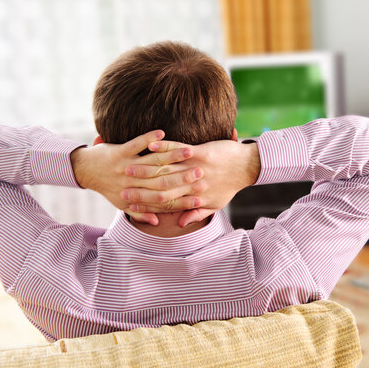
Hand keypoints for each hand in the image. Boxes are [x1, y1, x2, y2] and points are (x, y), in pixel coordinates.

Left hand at [70, 130, 204, 224]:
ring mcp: (125, 167)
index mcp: (137, 197)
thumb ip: (141, 213)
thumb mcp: (122, 205)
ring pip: (153, 162)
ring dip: (172, 156)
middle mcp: (133, 183)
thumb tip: (157, 221)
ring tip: (189, 152)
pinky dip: (148, 139)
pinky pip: (135, 144)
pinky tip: (162, 133)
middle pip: (162, 181)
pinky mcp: (118, 152)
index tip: (199, 198)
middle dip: (183, 177)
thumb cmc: (107, 188)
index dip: (182, 200)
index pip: (164, 200)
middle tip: (201, 173)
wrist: (85, 171)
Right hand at [125, 139, 260, 226]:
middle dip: (139, 188)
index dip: (146, 205)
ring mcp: (196, 167)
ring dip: (146, 167)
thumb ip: (196, 214)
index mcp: (194, 198)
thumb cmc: (230, 186)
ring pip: (166, 169)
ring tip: (128, 167)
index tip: (129, 206)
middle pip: (160, 188)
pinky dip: (164, 146)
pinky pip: (179, 149)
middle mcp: (192, 185)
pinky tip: (151, 144)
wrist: (247, 167)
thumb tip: (179, 224)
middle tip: (121, 188)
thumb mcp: (216, 204)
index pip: (164, 203)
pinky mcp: (201, 153)